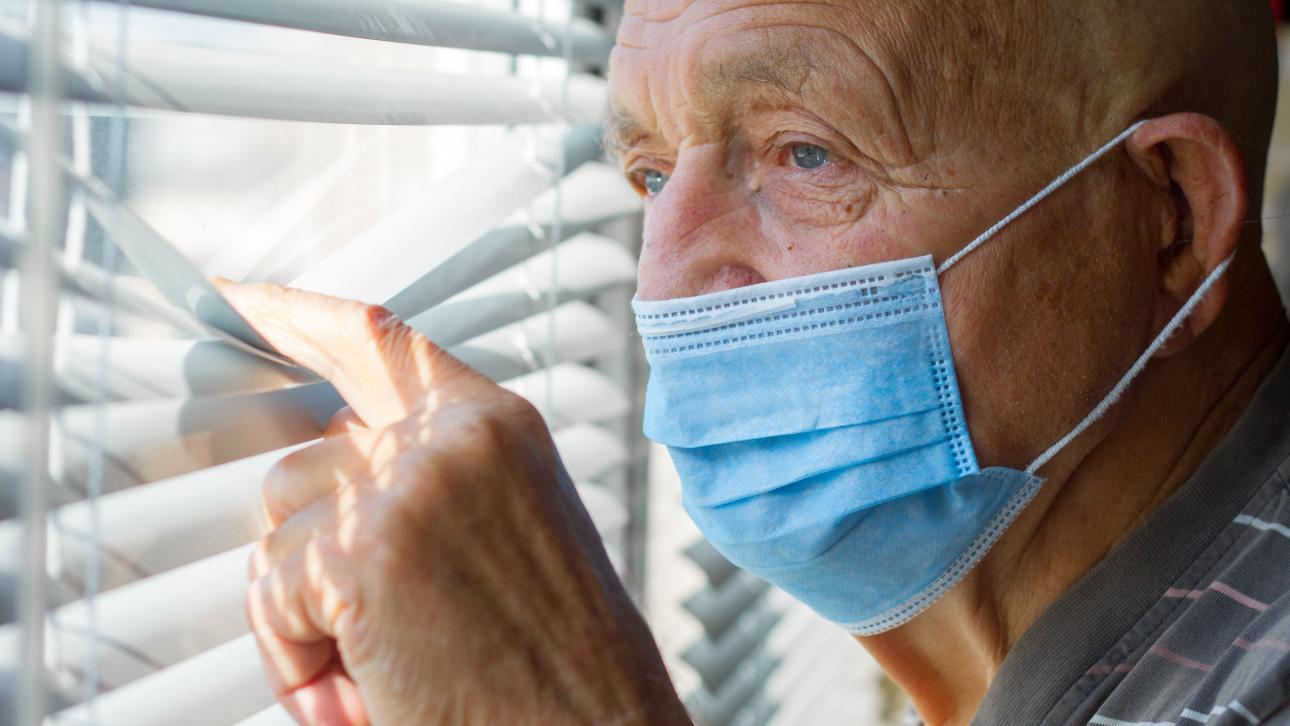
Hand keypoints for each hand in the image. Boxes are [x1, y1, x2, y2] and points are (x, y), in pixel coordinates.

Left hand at [218, 281, 688, 724]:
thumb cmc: (557, 658)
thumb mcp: (511, 530)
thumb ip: (431, 473)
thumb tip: (331, 460)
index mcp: (497, 425)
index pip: (376, 339)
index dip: (295, 315)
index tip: (239, 301)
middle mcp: (454, 438)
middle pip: (308, 462)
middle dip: (310, 549)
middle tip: (362, 632)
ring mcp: (409, 487)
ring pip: (279, 529)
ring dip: (305, 610)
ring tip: (379, 667)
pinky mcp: (365, 553)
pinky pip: (270, 594)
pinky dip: (296, 657)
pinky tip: (365, 691)